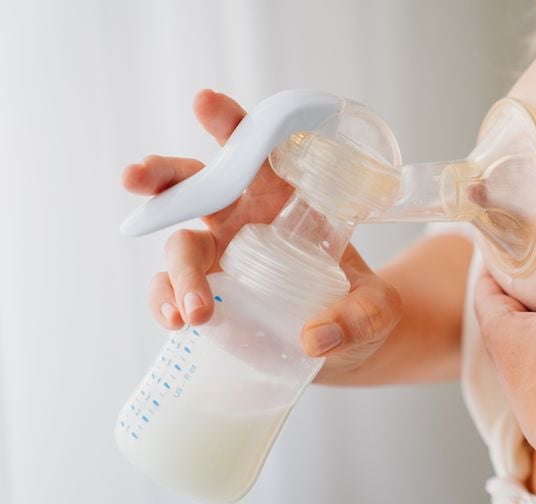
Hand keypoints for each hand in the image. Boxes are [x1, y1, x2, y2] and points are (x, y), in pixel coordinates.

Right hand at [123, 89, 401, 380]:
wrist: (347, 347)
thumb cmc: (360, 309)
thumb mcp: (377, 310)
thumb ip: (360, 317)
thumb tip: (317, 339)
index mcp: (284, 199)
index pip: (256, 153)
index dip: (232, 126)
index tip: (206, 102)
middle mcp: (243, 219)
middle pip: (195, 186)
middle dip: (163, 176)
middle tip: (136, 176)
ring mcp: (220, 257)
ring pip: (178, 244)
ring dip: (177, 270)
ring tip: (193, 310)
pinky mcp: (207, 294)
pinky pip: (172, 290)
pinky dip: (166, 302)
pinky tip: (176, 321)